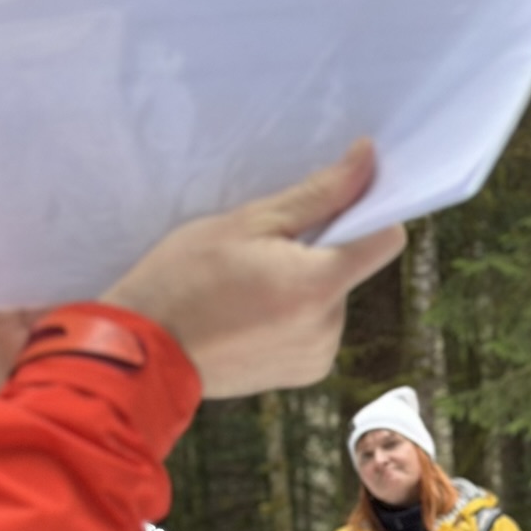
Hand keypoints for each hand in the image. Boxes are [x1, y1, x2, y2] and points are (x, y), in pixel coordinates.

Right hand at [102, 140, 406, 398]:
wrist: (144, 352)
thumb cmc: (184, 278)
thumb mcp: (248, 223)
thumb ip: (318, 194)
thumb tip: (369, 158)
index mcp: (319, 285)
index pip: (385, 239)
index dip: (369, 213)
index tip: (338, 204)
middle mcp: (330, 327)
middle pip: (350, 268)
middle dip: (317, 253)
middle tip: (261, 253)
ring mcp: (319, 355)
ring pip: (332, 299)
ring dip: (304, 286)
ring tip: (249, 287)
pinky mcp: (305, 373)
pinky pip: (316, 329)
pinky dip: (294, 317)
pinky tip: (251, 316)